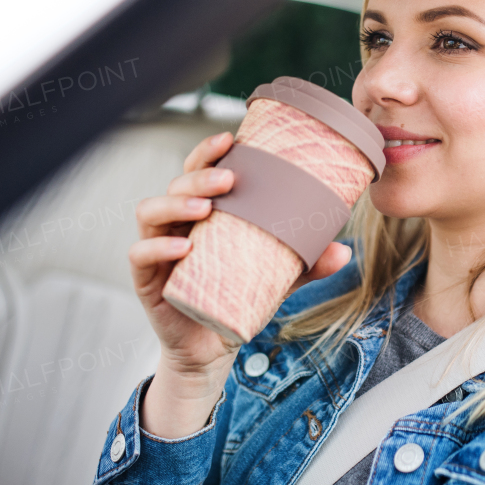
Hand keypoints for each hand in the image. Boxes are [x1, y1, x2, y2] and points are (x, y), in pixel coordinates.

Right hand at [128, 131, 352, 377]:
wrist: (212, 346)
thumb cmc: (237, 298)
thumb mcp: (277, 279)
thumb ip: (307, 266)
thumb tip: (345, 251)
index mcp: (203, 213)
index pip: (198, 171)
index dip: (208, 152)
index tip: (231, 138)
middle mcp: (176, 224)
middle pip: (176, 184)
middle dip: (200, 175)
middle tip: (228, 179)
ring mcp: (158, 249)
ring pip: (151, 211)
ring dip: (176, 203)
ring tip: (205, 208)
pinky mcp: (147, 279)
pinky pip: (140, 255)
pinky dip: (157, 247)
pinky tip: (184, 247)